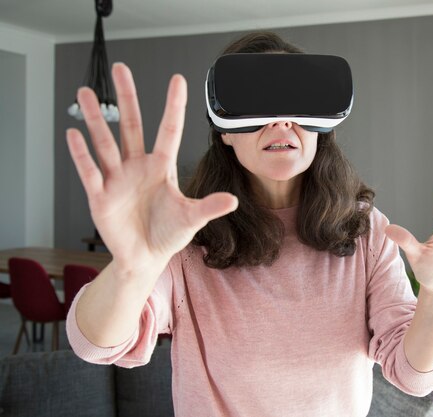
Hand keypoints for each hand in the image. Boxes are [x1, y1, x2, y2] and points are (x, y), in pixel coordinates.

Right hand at [66, 63, 237, 272]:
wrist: (146, 257)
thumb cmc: (169, 234)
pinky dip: (81, 154)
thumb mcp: (191, 218)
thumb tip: (232, 200)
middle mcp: (137, 167)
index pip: (168, 130)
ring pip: (105, 142)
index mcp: (162, 167)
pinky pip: (90, 171)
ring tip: (86, 92)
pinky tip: (74, 134)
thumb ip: (208, 207)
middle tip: (120, 67)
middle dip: (127, 97)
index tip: (178, 79)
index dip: (173, 106)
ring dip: (96, 118)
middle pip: (131, 125)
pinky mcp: (100, 196)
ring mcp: (117, 179)